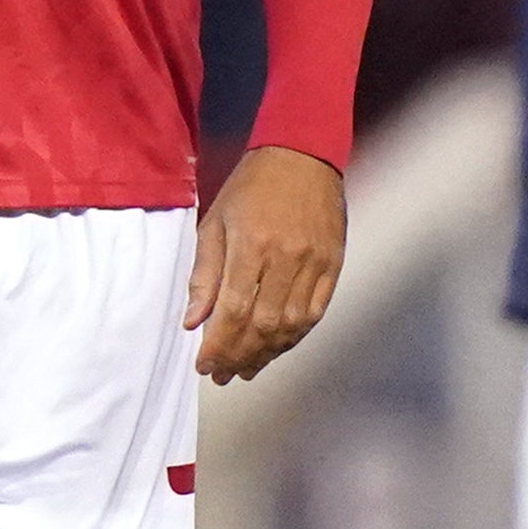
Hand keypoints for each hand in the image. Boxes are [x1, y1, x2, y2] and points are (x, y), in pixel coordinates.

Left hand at [187, 144, 344, 384]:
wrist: (303, 154)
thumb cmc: (251, 186)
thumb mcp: (216, 221)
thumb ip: (204, 273)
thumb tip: (192, 321)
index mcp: (251, 244)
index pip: (233, 310)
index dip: (217, 345)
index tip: (203, 365)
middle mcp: (286, 258)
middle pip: (263, 325)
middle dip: (239, 356)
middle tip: (222, 375)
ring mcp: (315, 263)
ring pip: (292, 325)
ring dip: (267, 354)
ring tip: (246, 369)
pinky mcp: (334, 265)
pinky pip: (315, 312)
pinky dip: (295, 337)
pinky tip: (276, 348)